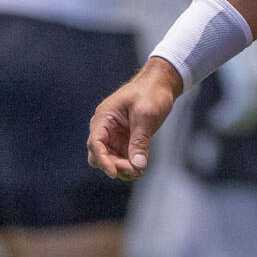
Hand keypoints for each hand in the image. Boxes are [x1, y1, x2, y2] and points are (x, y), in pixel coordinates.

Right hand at [87, 57, 182, 180]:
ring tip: (138, 172)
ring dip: (121, 168)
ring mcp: (114, 135)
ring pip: (110, 159)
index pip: (95, 142)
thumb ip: (140, 140)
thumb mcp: (145, 115)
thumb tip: (137, 165)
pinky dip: (129, 165)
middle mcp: (105, 128)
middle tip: (134, 170)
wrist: (161, 84)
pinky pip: (121, 157)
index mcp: (104, 117)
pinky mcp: (125, 140)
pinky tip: (139, 169)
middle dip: (113, 165)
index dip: (102, 159)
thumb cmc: (151, 92)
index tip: (114, 172)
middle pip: (99, 154)